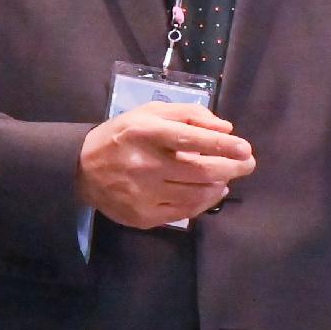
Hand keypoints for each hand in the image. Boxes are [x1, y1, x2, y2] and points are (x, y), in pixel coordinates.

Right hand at [79, 102, 255, 228]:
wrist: (82, 169)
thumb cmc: (123, 136)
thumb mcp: (148, 113)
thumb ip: (187, 114)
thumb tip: (226, 129)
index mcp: (144, 132)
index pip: (191, 139)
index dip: (223, 145)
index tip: (245, 147)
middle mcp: (144, 164)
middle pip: (201, 171)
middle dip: (232, 167)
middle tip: (247, 164)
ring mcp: (143, 194)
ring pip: (197, 194)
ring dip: (219, 185)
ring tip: (226, 177)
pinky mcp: (143, 216)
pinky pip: (185, 212)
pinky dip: (204, 202)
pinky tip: (211, 192)